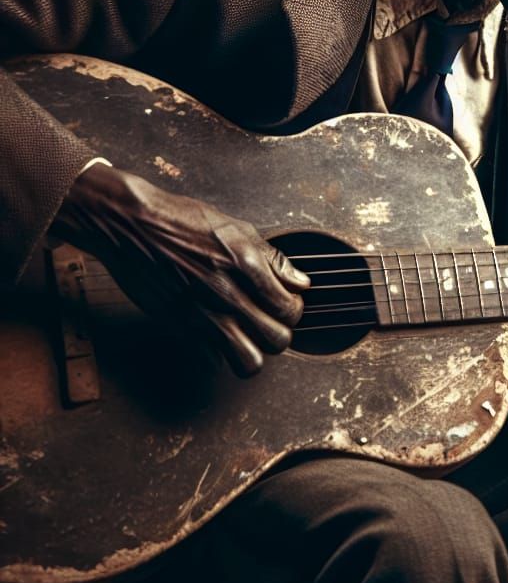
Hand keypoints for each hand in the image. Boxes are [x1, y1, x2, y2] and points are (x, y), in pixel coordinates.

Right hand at [52, 163, 309, 376]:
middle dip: (280, 332)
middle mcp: (227, 292)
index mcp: (246, 263)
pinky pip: (213, 358)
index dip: (293, 309)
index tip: (285, 303)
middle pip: (278, 340)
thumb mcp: (237, 228)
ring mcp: (202, 313)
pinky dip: (222, 351)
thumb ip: (273, 259)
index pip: (290, 308)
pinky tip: (220, 331)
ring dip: (255, 351)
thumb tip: (300, 282)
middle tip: (270, 320)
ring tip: (250, 335)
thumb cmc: (183, 220)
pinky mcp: (179, 326)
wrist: (132, 225)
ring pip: (249, 362)